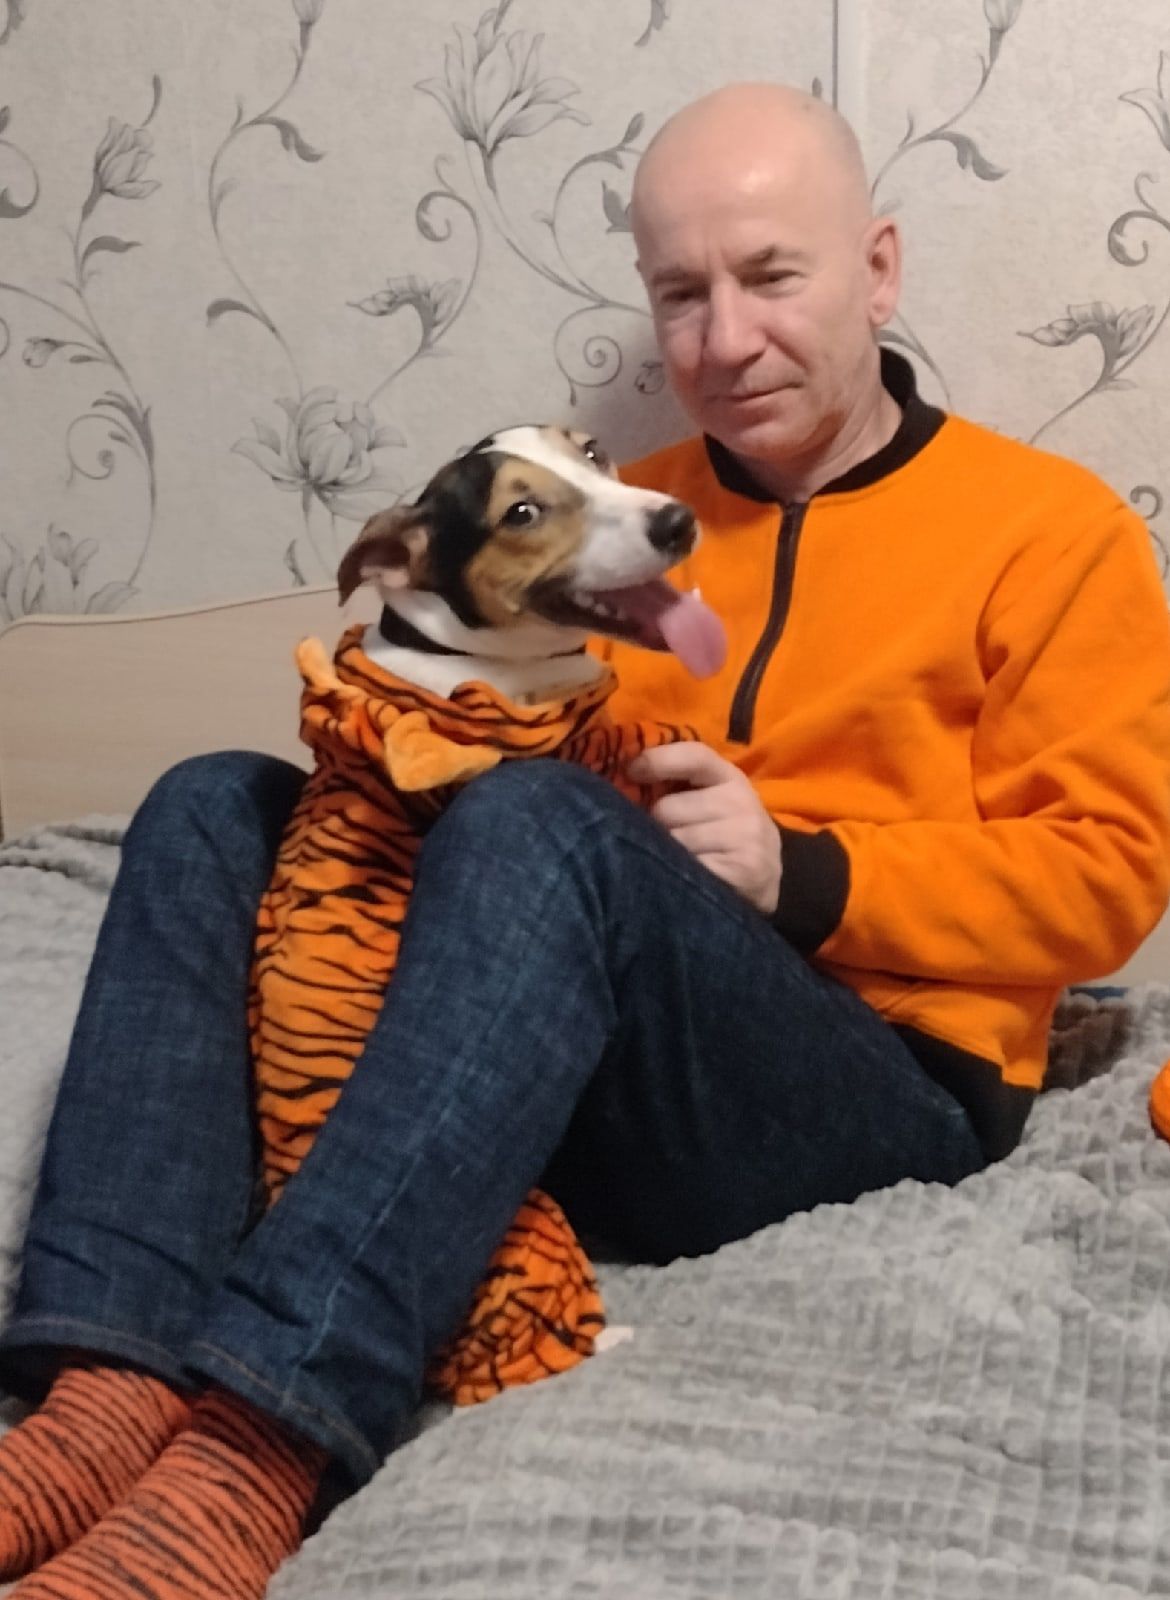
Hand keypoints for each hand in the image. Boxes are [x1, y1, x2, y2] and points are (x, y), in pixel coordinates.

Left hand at [626, 742, 782, 915]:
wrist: (765, 881)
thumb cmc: (725, 833)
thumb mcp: (712, 800)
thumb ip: (677, 783)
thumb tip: (623, 775)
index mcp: (731, 777)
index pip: (694, 756)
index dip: (658, 760)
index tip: (631, 771)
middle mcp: (742, 802)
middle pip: (668, 808)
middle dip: (657, 825)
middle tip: (669, 838)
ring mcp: (746, 837)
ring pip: (673, 843)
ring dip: (666, 855)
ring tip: (682, 862)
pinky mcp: (744, 870)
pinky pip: (687, 871)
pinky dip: (678, 879)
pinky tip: (690, 880)